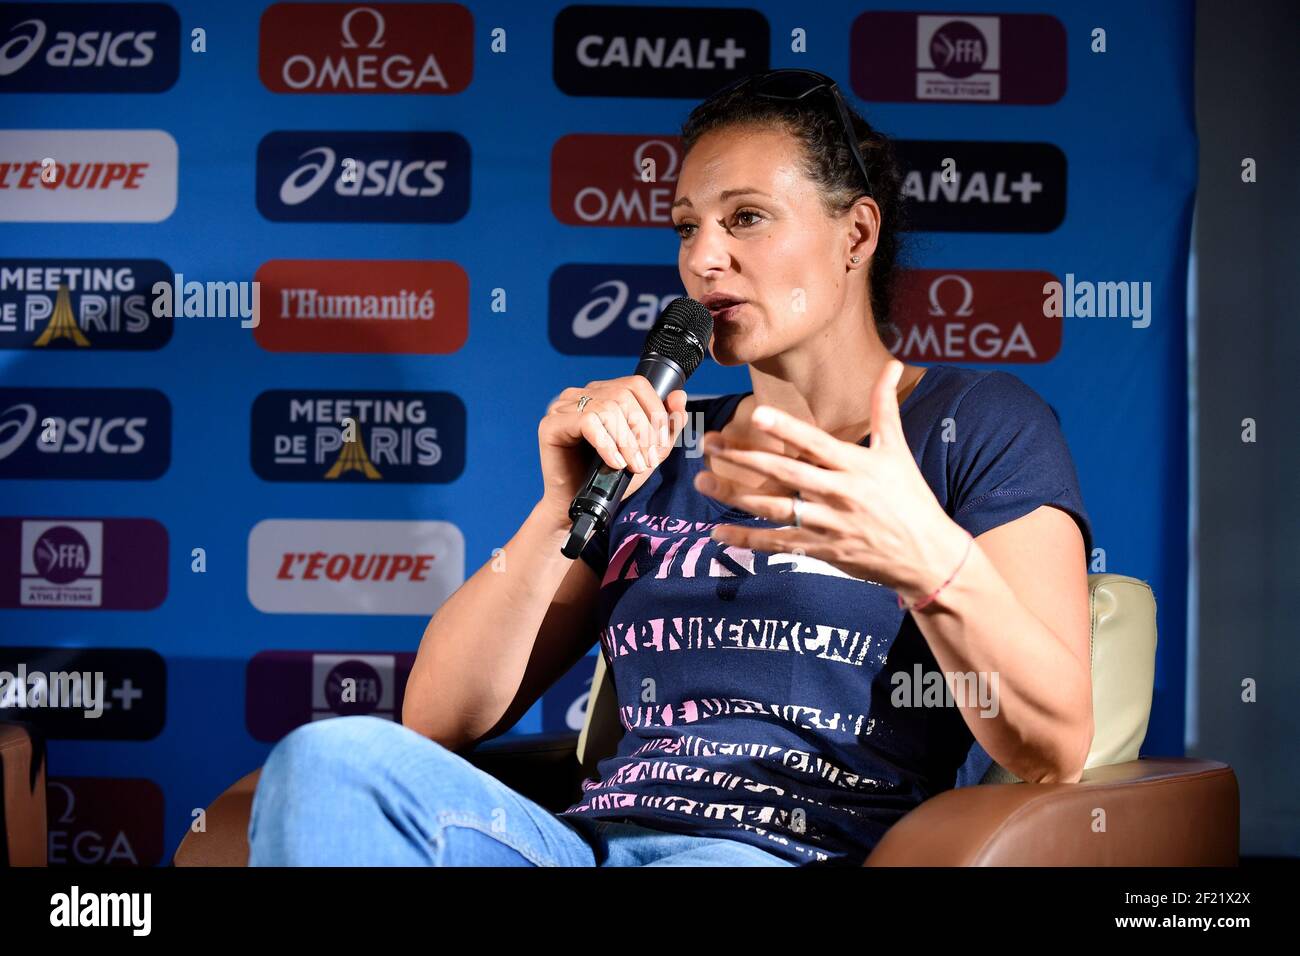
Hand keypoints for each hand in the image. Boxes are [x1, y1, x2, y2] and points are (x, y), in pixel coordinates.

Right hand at [537, 378, 687, 523]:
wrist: (578, 506)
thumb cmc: (609, 478)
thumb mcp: (647, 451)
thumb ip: (666, 426)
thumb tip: (679, 396)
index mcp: (603, 393)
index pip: (637, 384)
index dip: (655, 412)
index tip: (659, 445)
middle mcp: (582, 394)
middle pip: (624, 395)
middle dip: (643, 431)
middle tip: (647, 462)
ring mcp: (563, 407)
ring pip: (608, 408)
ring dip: (627, 442)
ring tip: (632, 466)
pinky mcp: (551, 424)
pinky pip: (587, 422)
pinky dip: (607, 445)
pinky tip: (614, 463)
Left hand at [693, 360, 962, 598]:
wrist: (927, 556)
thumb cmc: (911, 498)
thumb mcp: (898, 450)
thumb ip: (885, 407)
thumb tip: (893, 364)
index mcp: (855, 465)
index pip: (815, 443)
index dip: (787, 430)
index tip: (758, 414)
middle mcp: (839, 493)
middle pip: (784, 473)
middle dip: (744, 457)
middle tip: (711, 443)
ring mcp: (828, 524)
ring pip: (774, 508)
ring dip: (734, 496)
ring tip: (702, 483)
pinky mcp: (822, 550)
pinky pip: (778, 543)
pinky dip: (747, 539)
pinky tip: (719, 533)